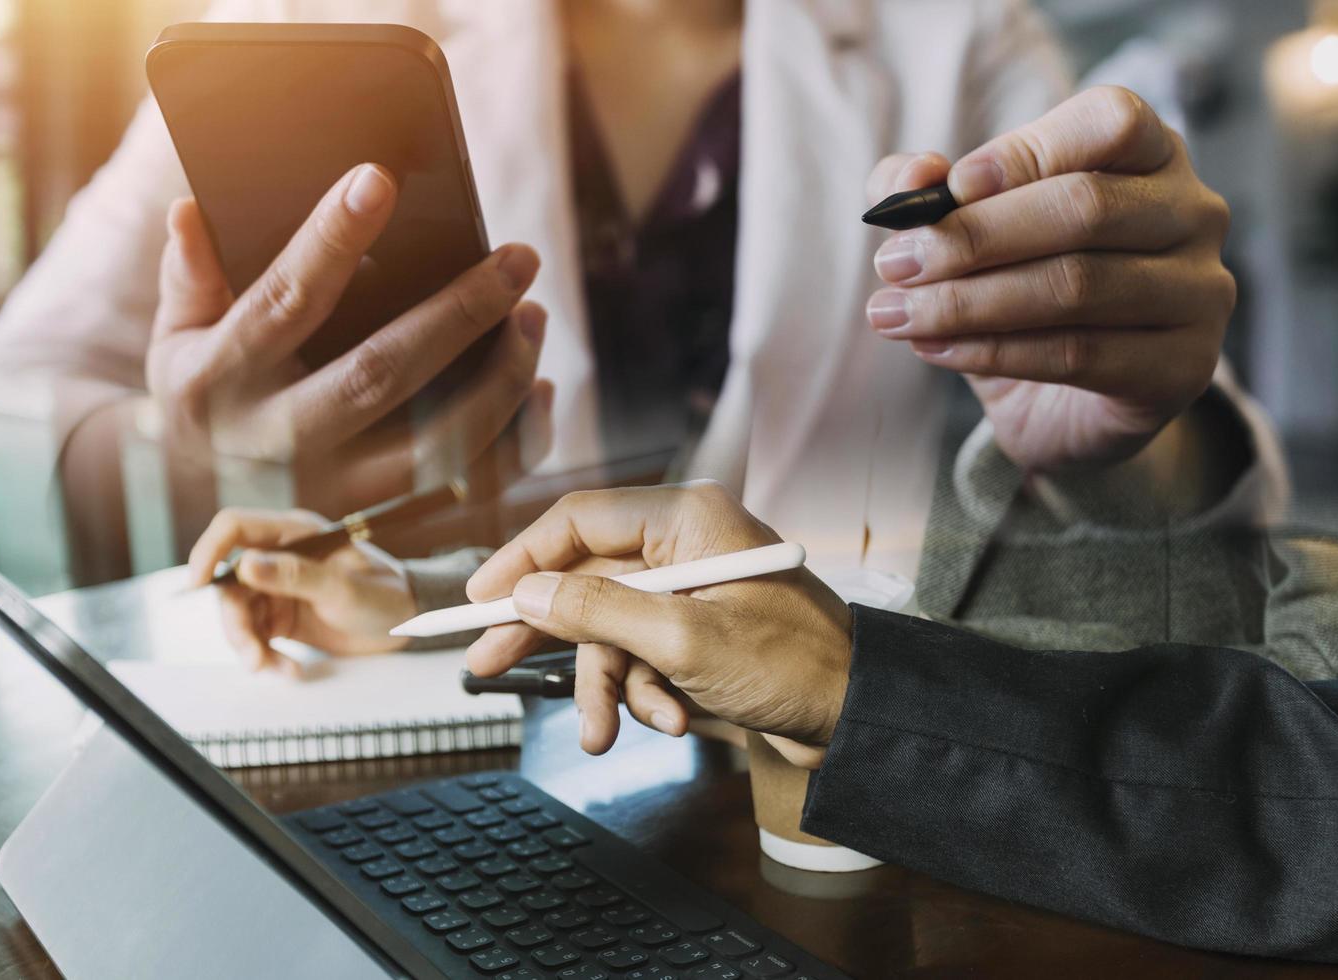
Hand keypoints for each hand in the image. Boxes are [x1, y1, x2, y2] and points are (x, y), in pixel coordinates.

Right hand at [149, 163, 550, 507]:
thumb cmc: (205, 394)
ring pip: (435, 444)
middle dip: (459, 312)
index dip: (331, 239)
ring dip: (499, 379)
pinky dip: (515, 442)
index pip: (285, 299)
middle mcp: (280, 443)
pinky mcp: (381, 524)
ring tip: (533, 316)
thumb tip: (191, 210)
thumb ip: (189, 276)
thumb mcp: (173, 338)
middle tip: (519, 258)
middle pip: (380, 374)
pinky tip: (540, 387)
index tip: (379, 179)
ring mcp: (335, 493)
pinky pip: (465, 489)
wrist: (194, 509)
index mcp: (222, 380)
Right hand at [189, 507, 415, 672]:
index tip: (198, 583)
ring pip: (238, 614)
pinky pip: (255, 636)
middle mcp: (280, 557)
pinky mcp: (281, 617)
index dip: (209, 550)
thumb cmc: (386, 594)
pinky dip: (265, 656)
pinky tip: (288, 669)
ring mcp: (278, 588)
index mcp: (295, 533)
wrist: (407, 625)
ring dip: (249, 646)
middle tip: (253, 656)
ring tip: (275, 669)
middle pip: (228, 582)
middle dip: (235, 622)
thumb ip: (296, 576)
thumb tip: (246, 564)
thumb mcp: (344, 588)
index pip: (234, 528)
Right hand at [464, 482, 852, 766]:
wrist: (858, 717)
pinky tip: (670, 719)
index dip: (522, 558)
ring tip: (605, 733)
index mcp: (687, 519)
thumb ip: (599, 613)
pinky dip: (645, 693)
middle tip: (486, 666)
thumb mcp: (683, 640)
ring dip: (607, 685)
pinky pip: (641, 655)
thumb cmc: (792, 665)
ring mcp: (691, 589)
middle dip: (546, 634)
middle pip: (585, 578)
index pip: (580, 520)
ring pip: (610, 630)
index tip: (479, 598)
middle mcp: (685, 544)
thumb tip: (528, 594)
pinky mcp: (697, 630)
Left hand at [866, 87, 1235, 470]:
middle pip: (1086, 206)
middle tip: (892, 263)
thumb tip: (912, 175)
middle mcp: (1193, 213)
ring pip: (1077, 284)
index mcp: (1152, 153)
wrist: (1066, 405)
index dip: (1027, 151)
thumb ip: (930, 192)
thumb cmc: (1021, 293)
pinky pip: (1078, 355)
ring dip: (968, 302)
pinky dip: (992, 351)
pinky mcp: (1183, 367)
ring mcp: (1200, 291)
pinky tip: (935, 349)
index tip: (950, 187)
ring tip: (896, 314)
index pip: (1111, 122)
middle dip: (974, 237)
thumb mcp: (967, 234)